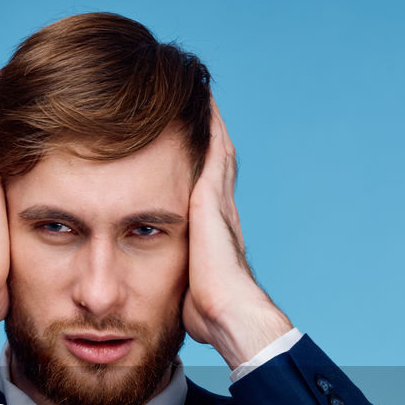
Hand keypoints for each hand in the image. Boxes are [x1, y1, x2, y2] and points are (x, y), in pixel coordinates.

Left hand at [182, 98, 293, 368]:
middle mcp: (221, 210)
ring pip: (215, 150)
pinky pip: (210, 151)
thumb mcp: (188, 292)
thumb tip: (176, 301)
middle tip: (196, 101)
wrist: (228, 313)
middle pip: (215, 161)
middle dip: (206, 133)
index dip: (201, 165)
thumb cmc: (209, 313)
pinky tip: (201, 102)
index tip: (189, 144)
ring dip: (207, 121)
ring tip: (197, 91)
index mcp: (214, 230)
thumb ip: (182, 284)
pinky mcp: (210, 198)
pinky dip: (208, 126)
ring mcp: (218, 202)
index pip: (207, 189)